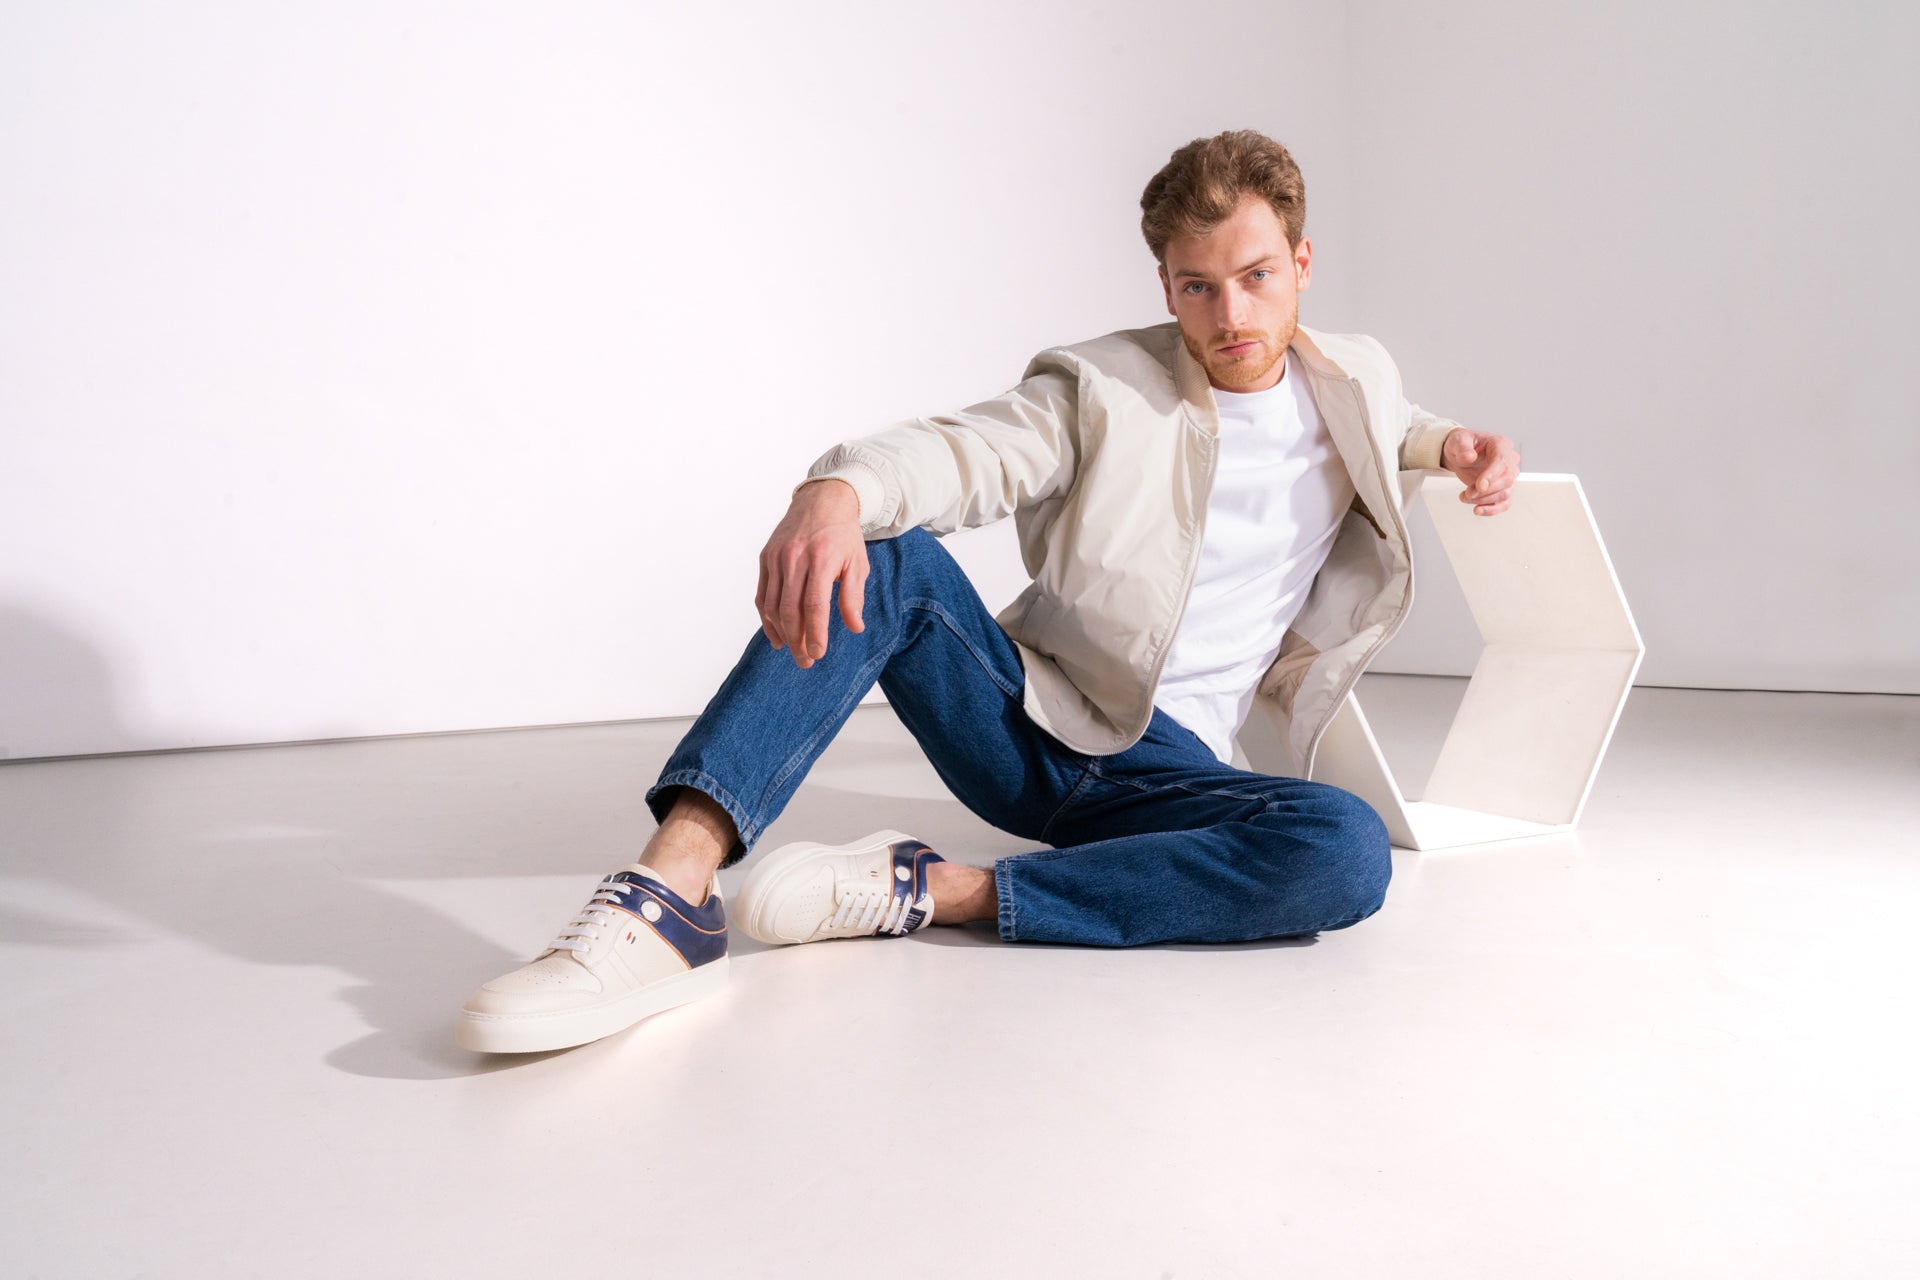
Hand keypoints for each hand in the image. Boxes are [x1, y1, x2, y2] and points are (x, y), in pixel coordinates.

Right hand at [756, 479, 868, 667]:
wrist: (822, 501)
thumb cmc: (843, 535)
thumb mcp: (858, 562)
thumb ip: (853, 596)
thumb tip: (855, 627)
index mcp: (821, 558)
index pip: (814, 605)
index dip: (815, 634)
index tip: (818, 654)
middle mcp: (795, 558)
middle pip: (790, 610)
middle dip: (797, 641)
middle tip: (805, 661)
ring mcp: (776, 558)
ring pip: (772, 605)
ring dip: (781, 633)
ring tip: (792, 650)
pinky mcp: (765, 558)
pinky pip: (762, 595)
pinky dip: (766, 618)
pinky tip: (776, 635)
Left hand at [1441, 428, 1519, 515]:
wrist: (1460, 454)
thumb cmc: (1463, 444)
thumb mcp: (1458, 440)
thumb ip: (1463, 447)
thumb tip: (1469, 457)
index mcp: (1501, 444)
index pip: (1503, 461)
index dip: (1492, 475)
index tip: (1479, 486)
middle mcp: (1509, 460)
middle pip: (1507, 480)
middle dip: (1486, 491)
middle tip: (1468, 493)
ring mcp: (1507, 476)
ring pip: (1504, 493)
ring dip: (1484, 500)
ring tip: (1465, 496)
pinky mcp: (1502, 489)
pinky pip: (1504, 503)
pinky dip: (1492, 509)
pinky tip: (1478, 510)